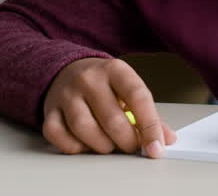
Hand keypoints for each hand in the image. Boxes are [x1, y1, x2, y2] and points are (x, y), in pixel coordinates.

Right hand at [41, 57, 177, 157]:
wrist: (66, 70)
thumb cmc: (103, 84)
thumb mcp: (128, 89)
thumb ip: (148, 113)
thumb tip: (167, 139)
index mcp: (115, 69)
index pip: (138, 96)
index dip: (150, 126)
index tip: (156, 148)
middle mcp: (89, 78)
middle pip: (112, 119)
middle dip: (127, 142)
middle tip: (131, 146)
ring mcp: (66, 94)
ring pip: (85, 130)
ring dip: (102, 146)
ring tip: (109, 144)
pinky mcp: (50, 110)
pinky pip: (60, 137)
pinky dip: (75, 147)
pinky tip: (85, 142)